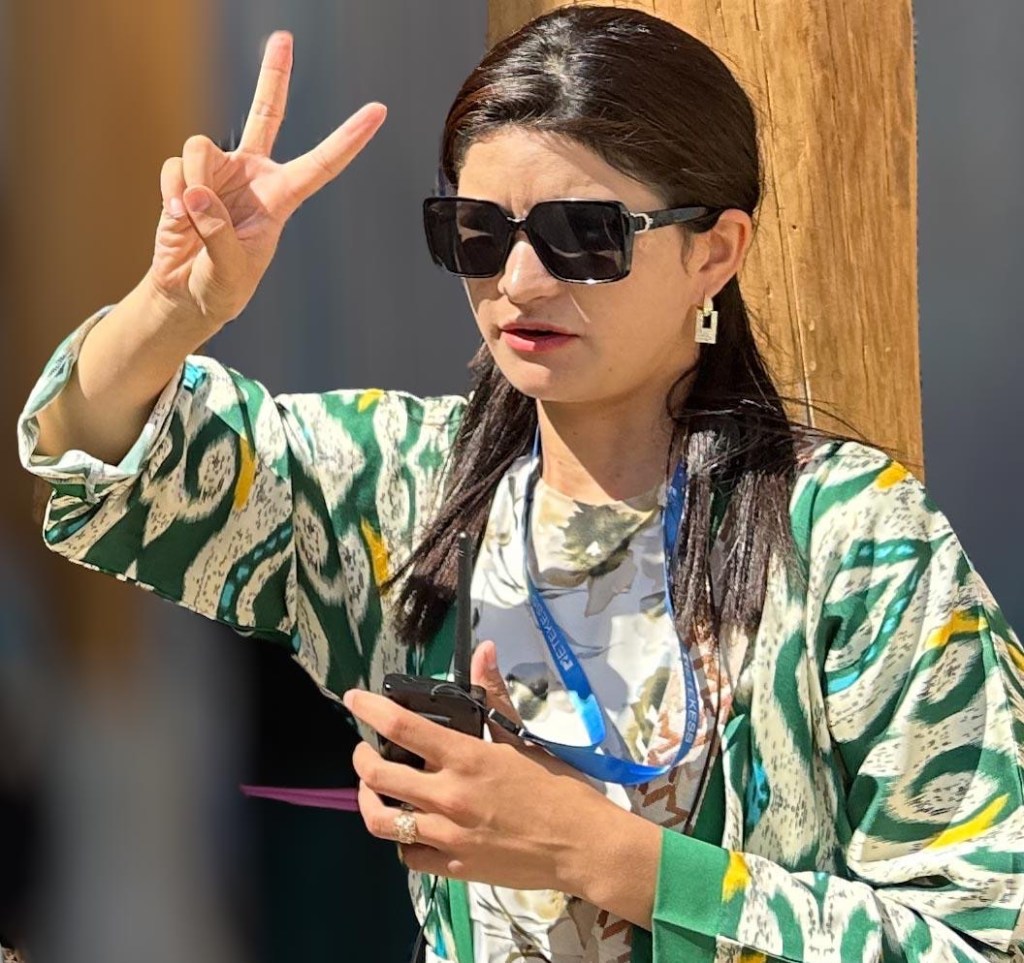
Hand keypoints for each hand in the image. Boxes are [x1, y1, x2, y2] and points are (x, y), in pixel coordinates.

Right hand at [150, 31, 385, 329]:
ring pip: (200, 146)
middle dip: (274, 75)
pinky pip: (175, 168)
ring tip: (191, 218)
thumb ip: (217, 233)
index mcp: (281, 198)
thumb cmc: (222, 287)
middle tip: (284, 37)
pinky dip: (171, 193)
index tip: (378, 111)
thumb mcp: (230, 271)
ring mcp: (217, 172)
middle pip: (266, 113)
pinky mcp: (185, 176)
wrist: (187, 294)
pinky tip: (177, 218)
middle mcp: (252, 176)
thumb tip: (196, 194)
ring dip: (191, 182)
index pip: (321, 164)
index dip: (349, 139)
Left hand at [344, 641, 611, 894]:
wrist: (584, 846)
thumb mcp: (523, 738)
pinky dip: (402, 838)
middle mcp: (448, 797)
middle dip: (360, 758)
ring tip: (373, 788)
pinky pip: (407, 855)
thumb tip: (484, 650)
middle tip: (364, 750)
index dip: (369, 709)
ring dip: (368, 799)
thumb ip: (494, 696)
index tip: (353, 699)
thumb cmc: (560, 788)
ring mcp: (446, 837)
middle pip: (377, 775)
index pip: (402, 727)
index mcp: (466, 759)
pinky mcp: (453, 868)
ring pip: (381, 819)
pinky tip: (410, 826)